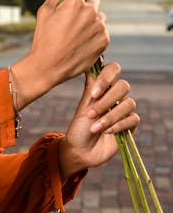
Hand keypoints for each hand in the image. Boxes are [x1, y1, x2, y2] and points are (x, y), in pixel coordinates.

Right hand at [11, 0, 109, 107]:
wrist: (49, 66)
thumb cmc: (43, 38)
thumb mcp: (44, 12)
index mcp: (75, 2)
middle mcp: (91, 12)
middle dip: (84, 4)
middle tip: (73, 16)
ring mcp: (100, 27)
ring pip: (99, 16)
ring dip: (91, 20)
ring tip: (76, 33)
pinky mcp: (104, 40)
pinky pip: (102, 31)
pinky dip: (94, 34)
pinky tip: (81, 42)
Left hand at [58, 61, 140, 178]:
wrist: (81, 151)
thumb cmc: (79, 127)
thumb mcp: (84, 105)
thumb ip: (92, 85)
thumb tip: (89, 62)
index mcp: (103, 87)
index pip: (113, 69)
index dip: (106, 78)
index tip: (93, 93)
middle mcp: (115, 96)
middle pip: (123, 86)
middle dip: (106, 101)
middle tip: (90, 113)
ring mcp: (123, 110)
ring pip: (128, 103)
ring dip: (109, 116)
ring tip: (95, 126)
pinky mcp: (130, 125)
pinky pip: (133, 118)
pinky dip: (118, 125)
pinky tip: (107, 132)